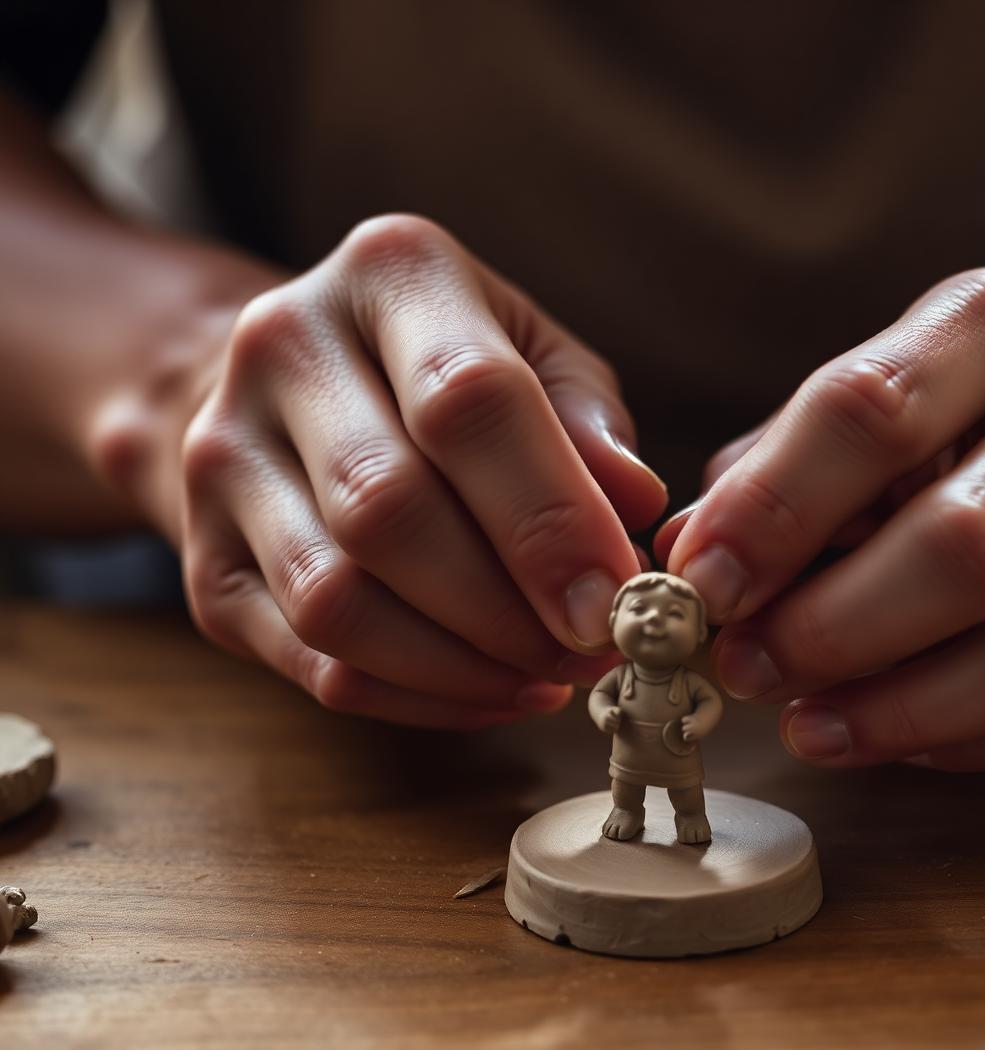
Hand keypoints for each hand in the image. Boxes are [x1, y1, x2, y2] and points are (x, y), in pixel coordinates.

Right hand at [168, 216, 665, 728]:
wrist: (289, 388)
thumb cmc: (447, 371)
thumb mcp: (534, 355)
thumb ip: (587, 423)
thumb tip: (634, 511)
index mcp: (388, 274)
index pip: (468, 400)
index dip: (549, 518)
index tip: (615, 600)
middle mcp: (283, 349)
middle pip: (389, 510)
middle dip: (507, 609)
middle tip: (590, 650)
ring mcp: (223, 459)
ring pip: (338, 602)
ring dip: (463, 665)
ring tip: (548, 674)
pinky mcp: (205, 565)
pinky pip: (314, 662)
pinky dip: (418, 697)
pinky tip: (490, 689)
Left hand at [663, 269, 984, 770]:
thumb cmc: (935, 432)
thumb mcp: (846, 419)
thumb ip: (763, 481)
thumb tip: (680, 563)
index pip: (871, 413)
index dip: (771, 513)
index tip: (698, 587)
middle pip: (965, 545)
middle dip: (831, 628)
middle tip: (744, 669)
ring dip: (897, 709)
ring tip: (805, 725)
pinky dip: (963, 743)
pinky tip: (890, 736)